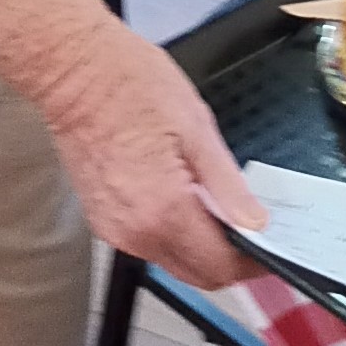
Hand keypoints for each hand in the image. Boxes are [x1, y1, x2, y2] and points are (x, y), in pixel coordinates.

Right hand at [31, 4, 261, 293]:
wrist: (72, 71)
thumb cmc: (130, 85)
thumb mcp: (197, 128)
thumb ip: (228, 186)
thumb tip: (253, 223)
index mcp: (163, 211)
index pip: (218, 266)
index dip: (251, 265)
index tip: (273, 252)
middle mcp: (135, 232)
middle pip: (196, 274)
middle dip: (229, 262)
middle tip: (257, 235)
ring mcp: (113, 228)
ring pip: (172, 260)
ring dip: (201, 247)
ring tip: (223, 211)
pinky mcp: (101, 218)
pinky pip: (148, 241)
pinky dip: (175, 233)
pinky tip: (188, 201)